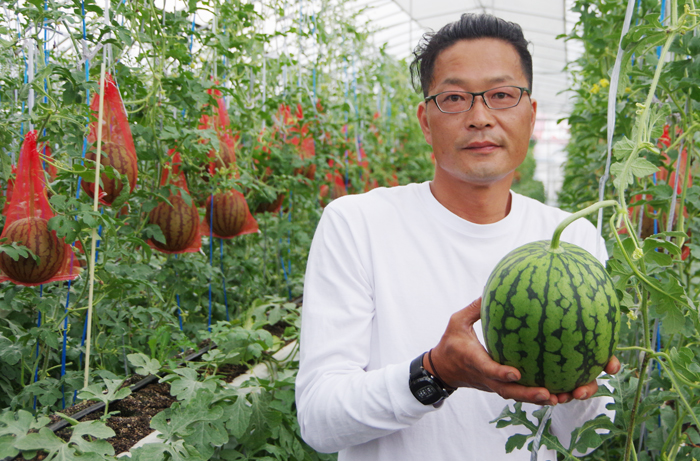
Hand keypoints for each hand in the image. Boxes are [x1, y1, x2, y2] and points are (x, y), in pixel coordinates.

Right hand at [426, 298, 620, 405]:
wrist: (443, 369)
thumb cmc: (451, 343)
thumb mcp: (456, 322)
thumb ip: (474, 308)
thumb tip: (491, 289)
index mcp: (474, 361)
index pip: (488, 370)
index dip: (502, 373)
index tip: (516, 372)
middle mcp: (486, 378)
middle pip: (509, 392)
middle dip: (529, 395)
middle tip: (550, 394)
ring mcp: (494, 385)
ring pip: (518, 396)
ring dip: (538, 399)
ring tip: (563, 398)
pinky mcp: (500, 387)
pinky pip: (520, 392)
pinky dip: (538, 395)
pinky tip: (560, 392)